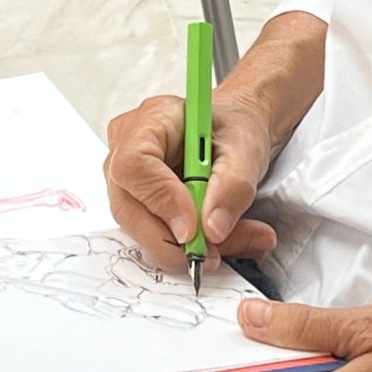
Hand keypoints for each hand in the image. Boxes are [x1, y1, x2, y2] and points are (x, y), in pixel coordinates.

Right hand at [105, 85, 279, 273]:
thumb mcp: (247, 151)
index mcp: (152, 119)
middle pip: (128, 206)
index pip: (135, 164)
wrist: (233, 133)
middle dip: (173, 240)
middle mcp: (126, 146)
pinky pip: (150, 232)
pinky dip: (184, 245)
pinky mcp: (134, 201)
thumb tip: (213, 229)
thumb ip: (233, 188)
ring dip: (184, 247)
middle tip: (214, 252)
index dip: (161, 200)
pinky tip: (214, 240)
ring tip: (229, 241)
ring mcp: (124, 176)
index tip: (192, 228)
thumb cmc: (234, 129)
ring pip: (139, 227)